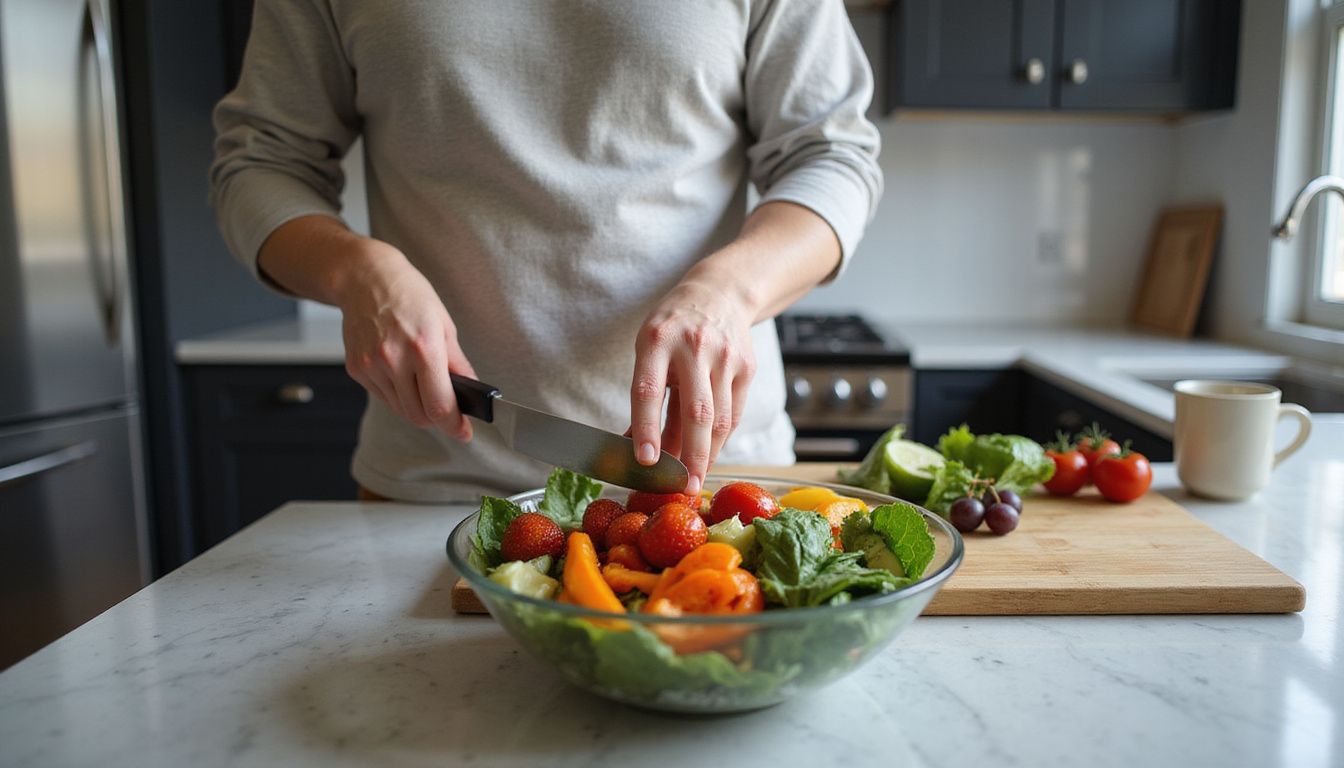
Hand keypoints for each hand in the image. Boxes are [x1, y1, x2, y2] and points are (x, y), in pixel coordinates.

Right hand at [334, 239, 476, 439]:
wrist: (366, 278)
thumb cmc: (410, 296)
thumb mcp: (444, 325)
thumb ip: (458, 364)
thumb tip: (472, 392)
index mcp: (423, 348)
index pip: (440, 405)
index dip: (455, 426)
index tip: (464, 432)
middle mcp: (394, 360)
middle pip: (419, 415)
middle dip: (437, 418)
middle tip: (446, 406)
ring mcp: (371, 366)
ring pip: (400, 409)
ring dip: (416, 405)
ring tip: (420, 379)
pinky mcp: (356, 369)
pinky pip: (383, 396)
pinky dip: (397, 393)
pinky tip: (400, 370)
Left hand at [630, 271, 756, 495]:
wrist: (721, 293)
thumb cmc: (674, 327)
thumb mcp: (649, 349)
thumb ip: (647, 394)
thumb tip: (634, 445)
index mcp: (658, 340)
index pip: (649, 390)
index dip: (646, 427)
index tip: (645, 460)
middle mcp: (694, 347)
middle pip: (696, 412)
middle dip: (691, 456)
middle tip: (685, 487)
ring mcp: (725, 356)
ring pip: (720, 418)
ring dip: (707, 454)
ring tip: (695, 477)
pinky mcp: (746, 366)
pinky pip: (735, 413)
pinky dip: (721, 438)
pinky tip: (710, 453)